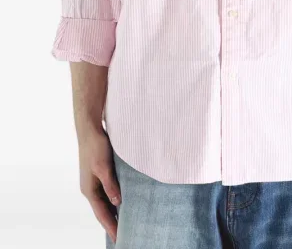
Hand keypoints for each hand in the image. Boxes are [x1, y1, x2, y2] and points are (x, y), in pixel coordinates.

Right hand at [78, 127, 121, 243]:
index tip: (119, 239)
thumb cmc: (95, 146)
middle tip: (124, 236)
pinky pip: (107, 192)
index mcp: (89, 189)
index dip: (111, 226)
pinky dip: (114, 200)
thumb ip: (110, 184)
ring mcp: (94, 181)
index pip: (102, 214)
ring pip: (105, 202)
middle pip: (103, 210)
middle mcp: (90, 188)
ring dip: (114, 212)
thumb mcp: (104, 166)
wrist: (89, 129)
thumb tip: (117, 202)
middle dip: (112, 223)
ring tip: (125, 223)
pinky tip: (122, 202)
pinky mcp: (99, 173)